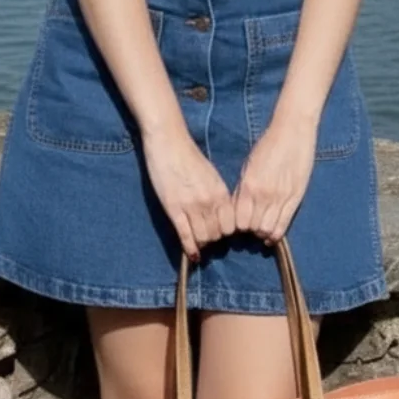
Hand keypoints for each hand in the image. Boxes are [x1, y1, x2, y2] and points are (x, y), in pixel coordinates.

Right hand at [142, 125, 235, 260]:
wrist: (168, 142)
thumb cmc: (189, 157)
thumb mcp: (211, 175)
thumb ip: (217, 195)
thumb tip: (220, 214)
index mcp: (221, 192)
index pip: (230, 225)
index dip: (225, 233)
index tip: (220, 234)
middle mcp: (209, 202)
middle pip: (217, 234)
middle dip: (213, 240)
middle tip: (207, 241)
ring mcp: (191, 206)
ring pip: (202, 238)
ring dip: (201, 244)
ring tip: (198, 245)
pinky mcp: (173, 209)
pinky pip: (185, 235)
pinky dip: (189, 248)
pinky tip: (191, 256)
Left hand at [233, 115, 316, 243]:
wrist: (293, 131)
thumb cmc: (268, 145)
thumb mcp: (249, 166)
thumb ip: (243, 189)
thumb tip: (238, 208)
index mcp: (249, 185)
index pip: (238, 219)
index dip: (236, 225)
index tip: (237, 224)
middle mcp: (264, 195)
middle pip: (252, 228)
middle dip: (249, 231)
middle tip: (249, 229)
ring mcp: (282, 197)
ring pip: (268, 230)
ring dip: (262, 233)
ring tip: (261, 231)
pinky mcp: (296, 198)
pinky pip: (284, 224)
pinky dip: (276, 233)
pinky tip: (272, 234)